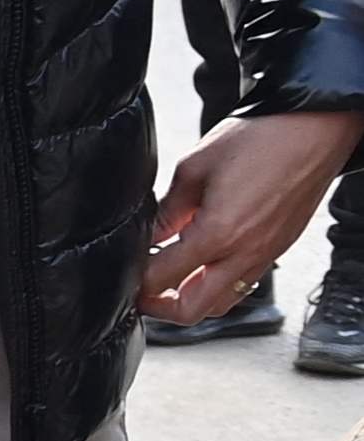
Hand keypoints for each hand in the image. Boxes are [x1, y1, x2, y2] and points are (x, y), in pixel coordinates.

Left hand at [140, 109, 363, 322]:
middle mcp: (244, 253)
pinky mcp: (279, 248)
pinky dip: (218, 283)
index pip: (160, 280)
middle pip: (190, 311)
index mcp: (216, 235)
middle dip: (158, 306)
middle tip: (142, 289)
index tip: (126, 271)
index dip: (135, 281)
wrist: (316, 129)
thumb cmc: (260, 139)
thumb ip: (167, 209)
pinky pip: (243, 283)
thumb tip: (148, 235)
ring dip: (190, 299)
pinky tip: (204, 261)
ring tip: (170, 278)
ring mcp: (265, 255)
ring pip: (220, 303)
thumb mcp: (194, 167)